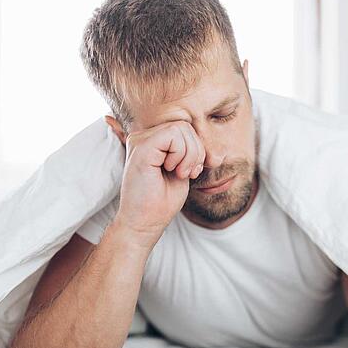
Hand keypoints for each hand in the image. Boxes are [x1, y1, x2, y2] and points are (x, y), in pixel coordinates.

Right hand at [113, 121, 205, 248]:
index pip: (184, 128)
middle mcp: (142, 137)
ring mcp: (140, 140)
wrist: (145, 222)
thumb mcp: (183, 170)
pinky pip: (173, 134)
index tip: (191, 172)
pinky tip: (171, 169)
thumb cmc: (162, 201)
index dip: (196, 148)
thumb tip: (207, 135)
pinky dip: (181, 154)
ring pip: (181, 128)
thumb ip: (189, 150)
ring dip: (190, 155)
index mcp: (151, 141)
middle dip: (196, 151)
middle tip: (187, 174)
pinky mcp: (141, 146)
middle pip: (185, 125)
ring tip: (178, 173)